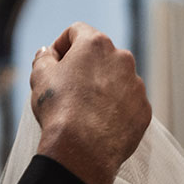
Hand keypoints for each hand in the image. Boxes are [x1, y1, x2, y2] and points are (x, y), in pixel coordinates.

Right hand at [30, 23, 151, 183]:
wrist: (82, 151)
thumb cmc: (59, 110)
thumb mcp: (40, 77)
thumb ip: (43, 57)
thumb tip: (48, 53)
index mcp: (96, 44)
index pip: (76, 32)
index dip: (61, 46)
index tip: (53, 63)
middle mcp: (123, 59)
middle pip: (100, 56)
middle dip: (84, 68)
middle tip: (68, 89)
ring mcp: (136, 85)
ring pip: (116, 80)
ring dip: (102, 89)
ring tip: (85, 111)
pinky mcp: (144, 110)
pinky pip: (128, 104)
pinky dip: (115, 110)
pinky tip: (99, 124)